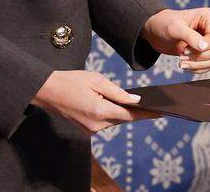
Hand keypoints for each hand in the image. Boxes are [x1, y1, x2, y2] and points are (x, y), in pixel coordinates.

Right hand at [31, 70, 154, 135]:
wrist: (47, 91)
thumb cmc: (71, 81)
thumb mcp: (97, 81)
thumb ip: (118, 92)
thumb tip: (136, 101)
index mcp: (100, 111)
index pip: (130, 115)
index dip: (147, 114)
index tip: (162, 112)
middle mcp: (96, 125)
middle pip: (123, 118)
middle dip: (135, 111)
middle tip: (153, 103)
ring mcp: (90, 130)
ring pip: (114, 120)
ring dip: (121, 111)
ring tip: (133, 101)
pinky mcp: (86, 130)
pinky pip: (104, 122)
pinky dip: (110, 113)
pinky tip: (114, 104)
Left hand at [141, 7, 209, 72]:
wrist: (157, 31)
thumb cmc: (165, 24)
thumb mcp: (174, 28)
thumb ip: (189, 36)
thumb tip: (204, 47)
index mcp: (209, 17)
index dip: (203, 48)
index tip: (184, 50)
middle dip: (200, 58)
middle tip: (181, 57)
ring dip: (199, 65)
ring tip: (181, 64)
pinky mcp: (208, 51)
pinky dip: (199, 69)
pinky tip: (186, 66)